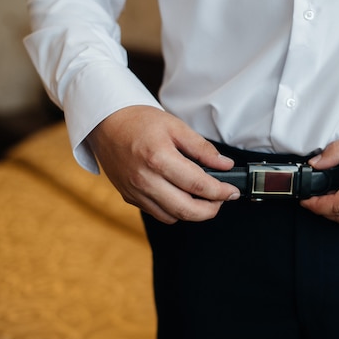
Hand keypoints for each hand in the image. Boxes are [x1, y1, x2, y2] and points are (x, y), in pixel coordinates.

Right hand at [87, 106, 239, 223]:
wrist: (105, 123)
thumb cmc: (140, 121)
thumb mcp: (176, 126)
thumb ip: (202, 148)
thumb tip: (225, 165)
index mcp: (159, 158)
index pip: (197, 185)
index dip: (220, 192)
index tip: (232, 192)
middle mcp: (145, 179)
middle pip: (186, 209)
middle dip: (210, 210)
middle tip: (221, 200)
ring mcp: (135, 191)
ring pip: (172, 216)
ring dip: (193, 213)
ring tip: (204, 198)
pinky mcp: (129, 197)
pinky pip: (157, 213)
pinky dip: (174, 211)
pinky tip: (181, 196)